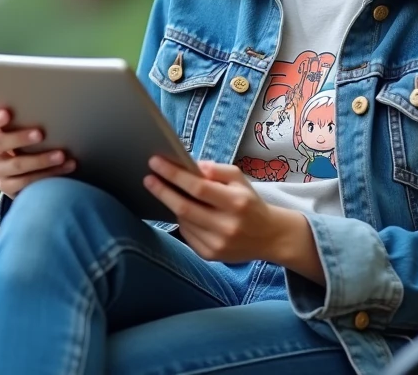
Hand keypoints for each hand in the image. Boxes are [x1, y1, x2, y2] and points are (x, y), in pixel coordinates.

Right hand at [0, 107, 75, 199]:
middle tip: (40, 134)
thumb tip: (51, 103)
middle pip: (0, 143)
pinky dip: (49, 175)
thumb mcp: (20, 126)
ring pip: (17, 166)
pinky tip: (66, 167)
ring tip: (61, 155)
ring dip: (41, 160)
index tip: (8, 113)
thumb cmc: (24, 137)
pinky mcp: (7, 186)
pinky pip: (27, 183)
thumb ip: (26, 118)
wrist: (21, 167)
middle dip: (20, 138)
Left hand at [145, 157, 295, 262]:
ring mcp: (218, 244)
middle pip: (185, 208)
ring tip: (167, 192)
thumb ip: (217, 170)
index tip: (155, 162)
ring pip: (184, 221)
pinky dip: (182, 221)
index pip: (198, 188)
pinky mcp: (211, 255)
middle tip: (148, 178)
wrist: (269, 236)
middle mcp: (227, 226)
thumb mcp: (240, 179)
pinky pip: (187, 234)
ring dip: (172, 205)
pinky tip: (184, 212)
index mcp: (236, 202)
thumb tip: (192, 166)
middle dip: (162, 191)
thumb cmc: (249, 202)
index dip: (174, 175)